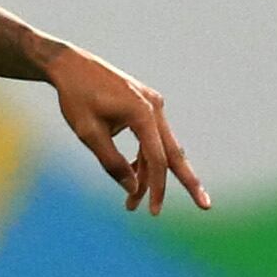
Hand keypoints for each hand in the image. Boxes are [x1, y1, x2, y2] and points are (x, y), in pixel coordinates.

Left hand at [46, 48, 209, 214]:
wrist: (70, 65)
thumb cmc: (76, 98)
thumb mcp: (88, 134)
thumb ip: (111, 162)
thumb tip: (133, 188)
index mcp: (143, 113)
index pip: (157, 158)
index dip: (157, 187)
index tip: (153, 211)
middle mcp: (155, 107)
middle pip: (175, 152)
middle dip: (188, 182)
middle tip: (206, 207)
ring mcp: (153, 105)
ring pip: (160, 148)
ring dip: (149, 175)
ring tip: (132, 203)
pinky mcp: (146, 105)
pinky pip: (151, 137)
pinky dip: (143, 157)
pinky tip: (132, 175)